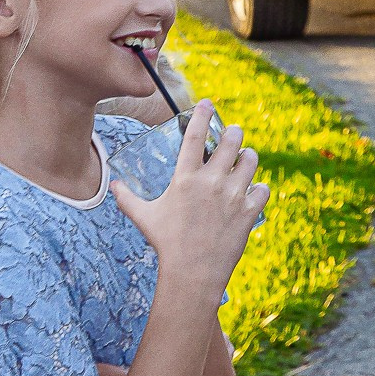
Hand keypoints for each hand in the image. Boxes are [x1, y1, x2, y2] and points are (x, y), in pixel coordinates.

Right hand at [111, 103, 266, 290]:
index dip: (203, 115)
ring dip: (248, 157)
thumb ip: (127, 198)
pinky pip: (263, 189)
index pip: (195, 135)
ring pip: (251, 160)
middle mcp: (212, 181)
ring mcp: (233, 195)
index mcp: (185, 177)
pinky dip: (259, 189)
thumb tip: (112, 185)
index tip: (208, 103)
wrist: (192, 272)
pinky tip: (253, 191)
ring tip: (244, 159)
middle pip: (231, 141)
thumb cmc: (166, 243)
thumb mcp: (144, 217)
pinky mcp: (249, 211)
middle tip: (233, 134)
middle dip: (234, 133)